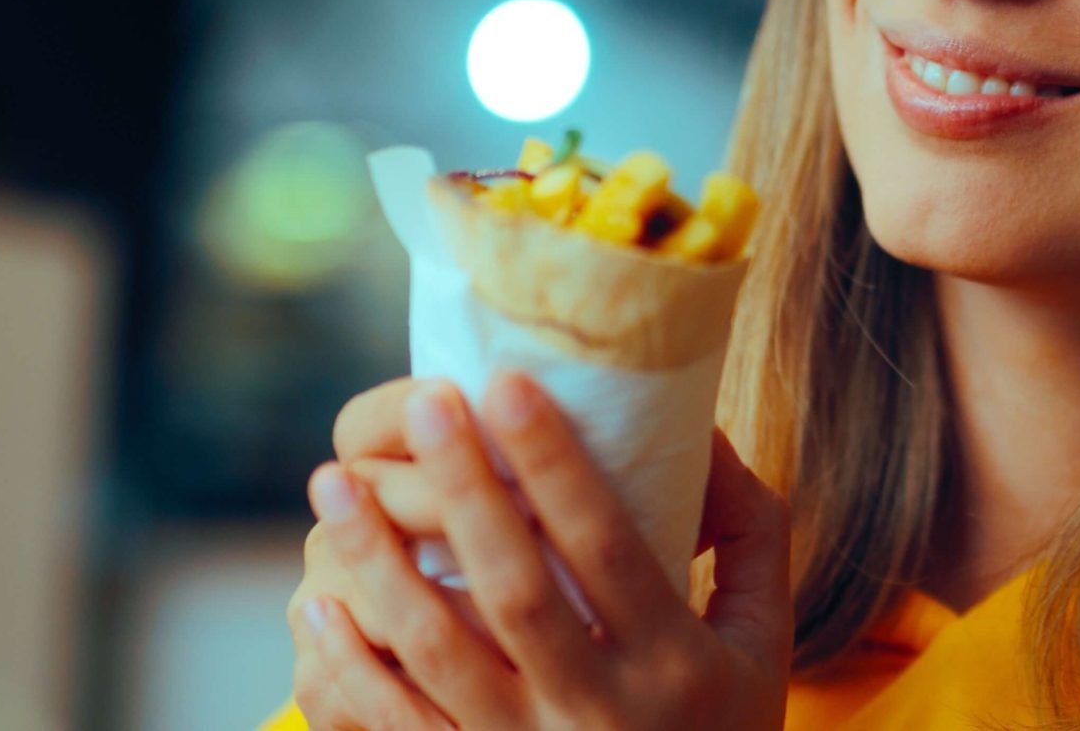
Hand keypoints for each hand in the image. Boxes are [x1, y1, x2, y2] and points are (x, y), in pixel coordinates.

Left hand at [291, 371, 792, 729]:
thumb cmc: (724, 724)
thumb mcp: (762, 636)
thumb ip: (748, 531)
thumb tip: (700, 429)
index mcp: (669, 664)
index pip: (605, 545)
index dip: (556, 463)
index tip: (510, 383)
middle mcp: (593, 713)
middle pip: (513, 588)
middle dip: (462, 490)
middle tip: (426, 404)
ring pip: (434, 654)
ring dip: (376, 564)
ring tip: (333, 486)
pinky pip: (394, 727)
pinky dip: (346, 668)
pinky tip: (316, 603)